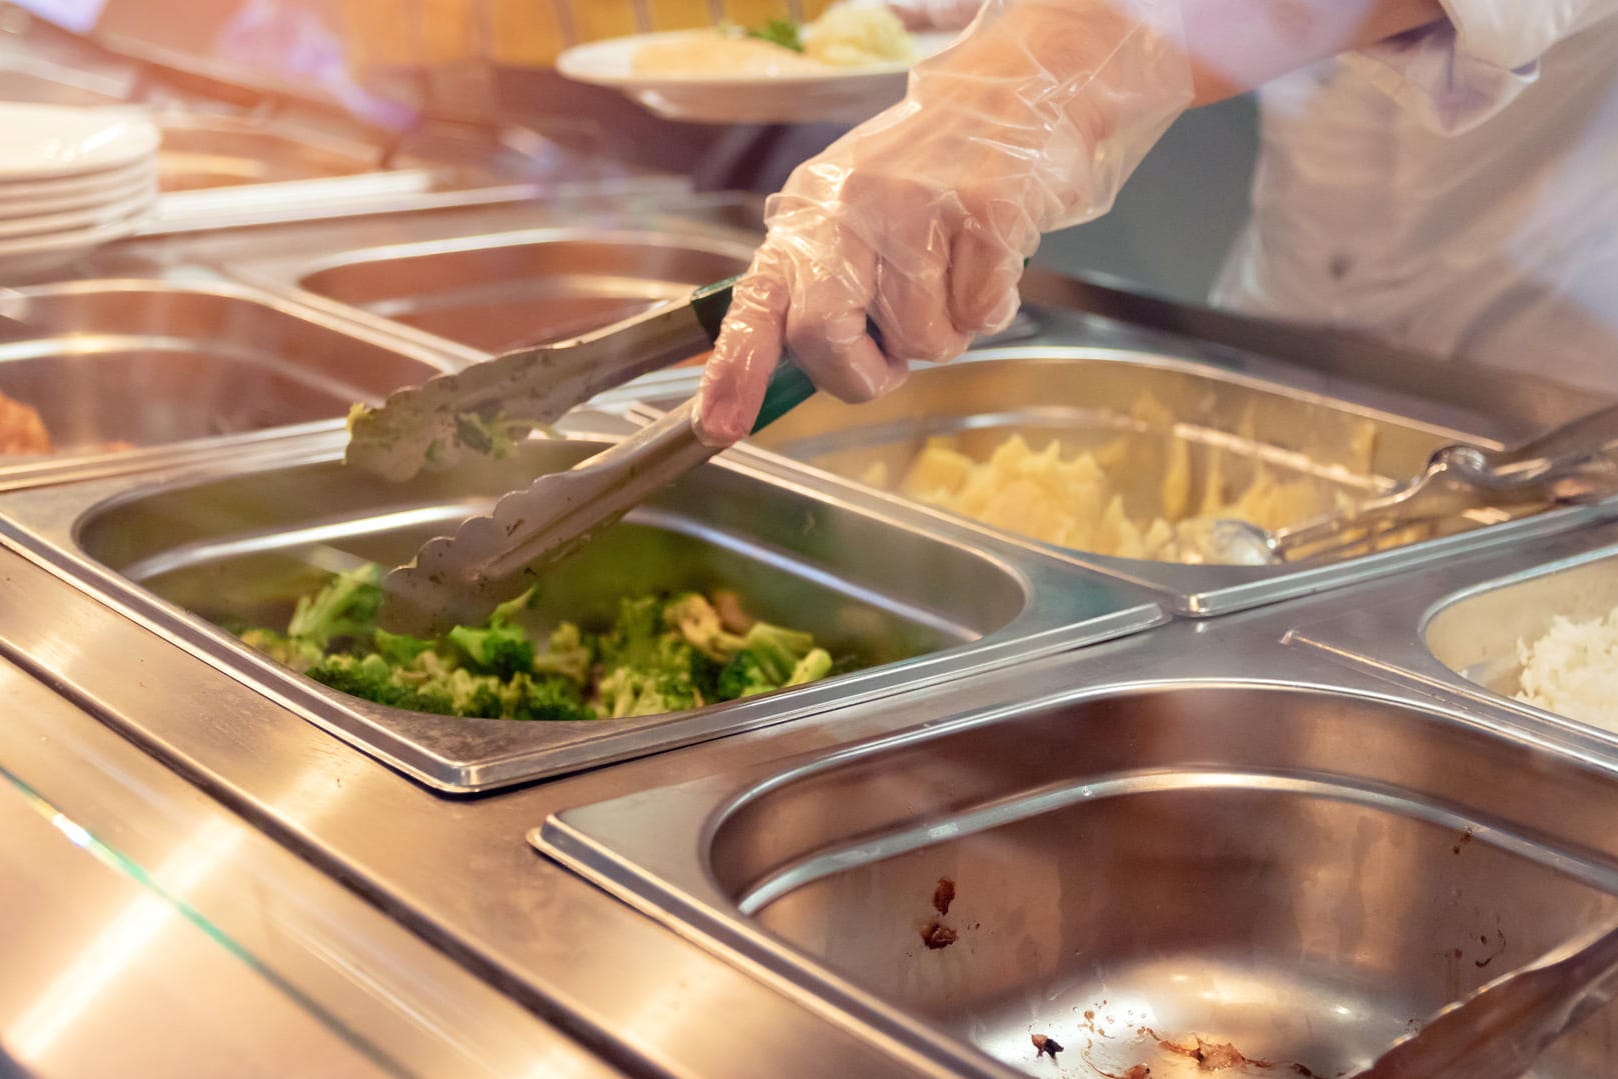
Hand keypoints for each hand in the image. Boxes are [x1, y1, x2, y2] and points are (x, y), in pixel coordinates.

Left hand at [695, 0, 1193, 445]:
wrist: (1021, 89)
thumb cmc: (934, 175)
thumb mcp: (854, 217)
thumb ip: (821, 286)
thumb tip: (793, 371)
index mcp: (808, 216)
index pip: (754, 303)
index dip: (735, 371)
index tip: (720, 427)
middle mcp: (849, 208)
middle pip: (823, 337)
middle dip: (861, 374)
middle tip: (891, 360)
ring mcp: (916, 208)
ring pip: (922, 342)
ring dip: (946, 331)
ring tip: (956, 273)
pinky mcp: (984, 214)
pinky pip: (982, 315)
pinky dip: (993, 307)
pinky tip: (991, 261)